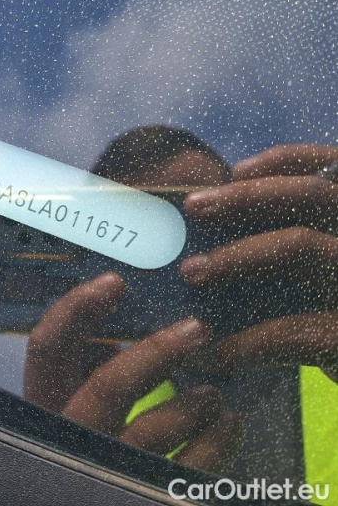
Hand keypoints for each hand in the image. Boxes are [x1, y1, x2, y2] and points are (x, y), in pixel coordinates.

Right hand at [24, 273, 241, 470]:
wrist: (93, 496)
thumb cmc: (90, 437)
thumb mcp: (73, 401)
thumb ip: (84, 369)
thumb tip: (110, 333)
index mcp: (48, 401)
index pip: (46, 349)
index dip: (76, 310)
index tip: (115, 283)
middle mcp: (70, 433)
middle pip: (108, 385)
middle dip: (156, 352)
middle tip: (197, 328)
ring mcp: (107, 466)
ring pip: (150, 431)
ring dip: (191, 404)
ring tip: (214, 393)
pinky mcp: (144, 491)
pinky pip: (186, 469)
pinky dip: (214, 443)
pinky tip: (229, 423)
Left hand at [182, 144, 337, 373]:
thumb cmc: (328, 323)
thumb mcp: (316, 277)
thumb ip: (285, 246)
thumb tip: (209, 229)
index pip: (332, 168)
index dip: (287, 161)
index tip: (236, 169)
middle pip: (313, 195)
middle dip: (246, 196)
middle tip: (193, 207)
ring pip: (300, 244)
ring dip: (236, 254)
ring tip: (191, 271)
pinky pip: (292, 330)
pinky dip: (243, 342)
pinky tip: (210, 353)